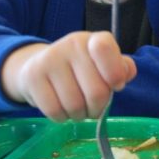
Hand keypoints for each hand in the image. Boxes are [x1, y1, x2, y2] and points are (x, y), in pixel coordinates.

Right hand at [1, 31, 136, 121]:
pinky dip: (62, 118)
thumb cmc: (82, 69)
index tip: (115, 85)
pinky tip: (62, 108)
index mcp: (94, 40)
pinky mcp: (33, 77)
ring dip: (80, 115)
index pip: (104, 48)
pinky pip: (55, 111)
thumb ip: (121, 69)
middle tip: (94, 106)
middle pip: (96, 92)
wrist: (40, 67)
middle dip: (98, 108)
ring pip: (75, 106)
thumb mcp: (104, 65)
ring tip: (78, 107)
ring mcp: (50, 59)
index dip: (114, 73)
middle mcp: (71, 44)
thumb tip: (125, 75)